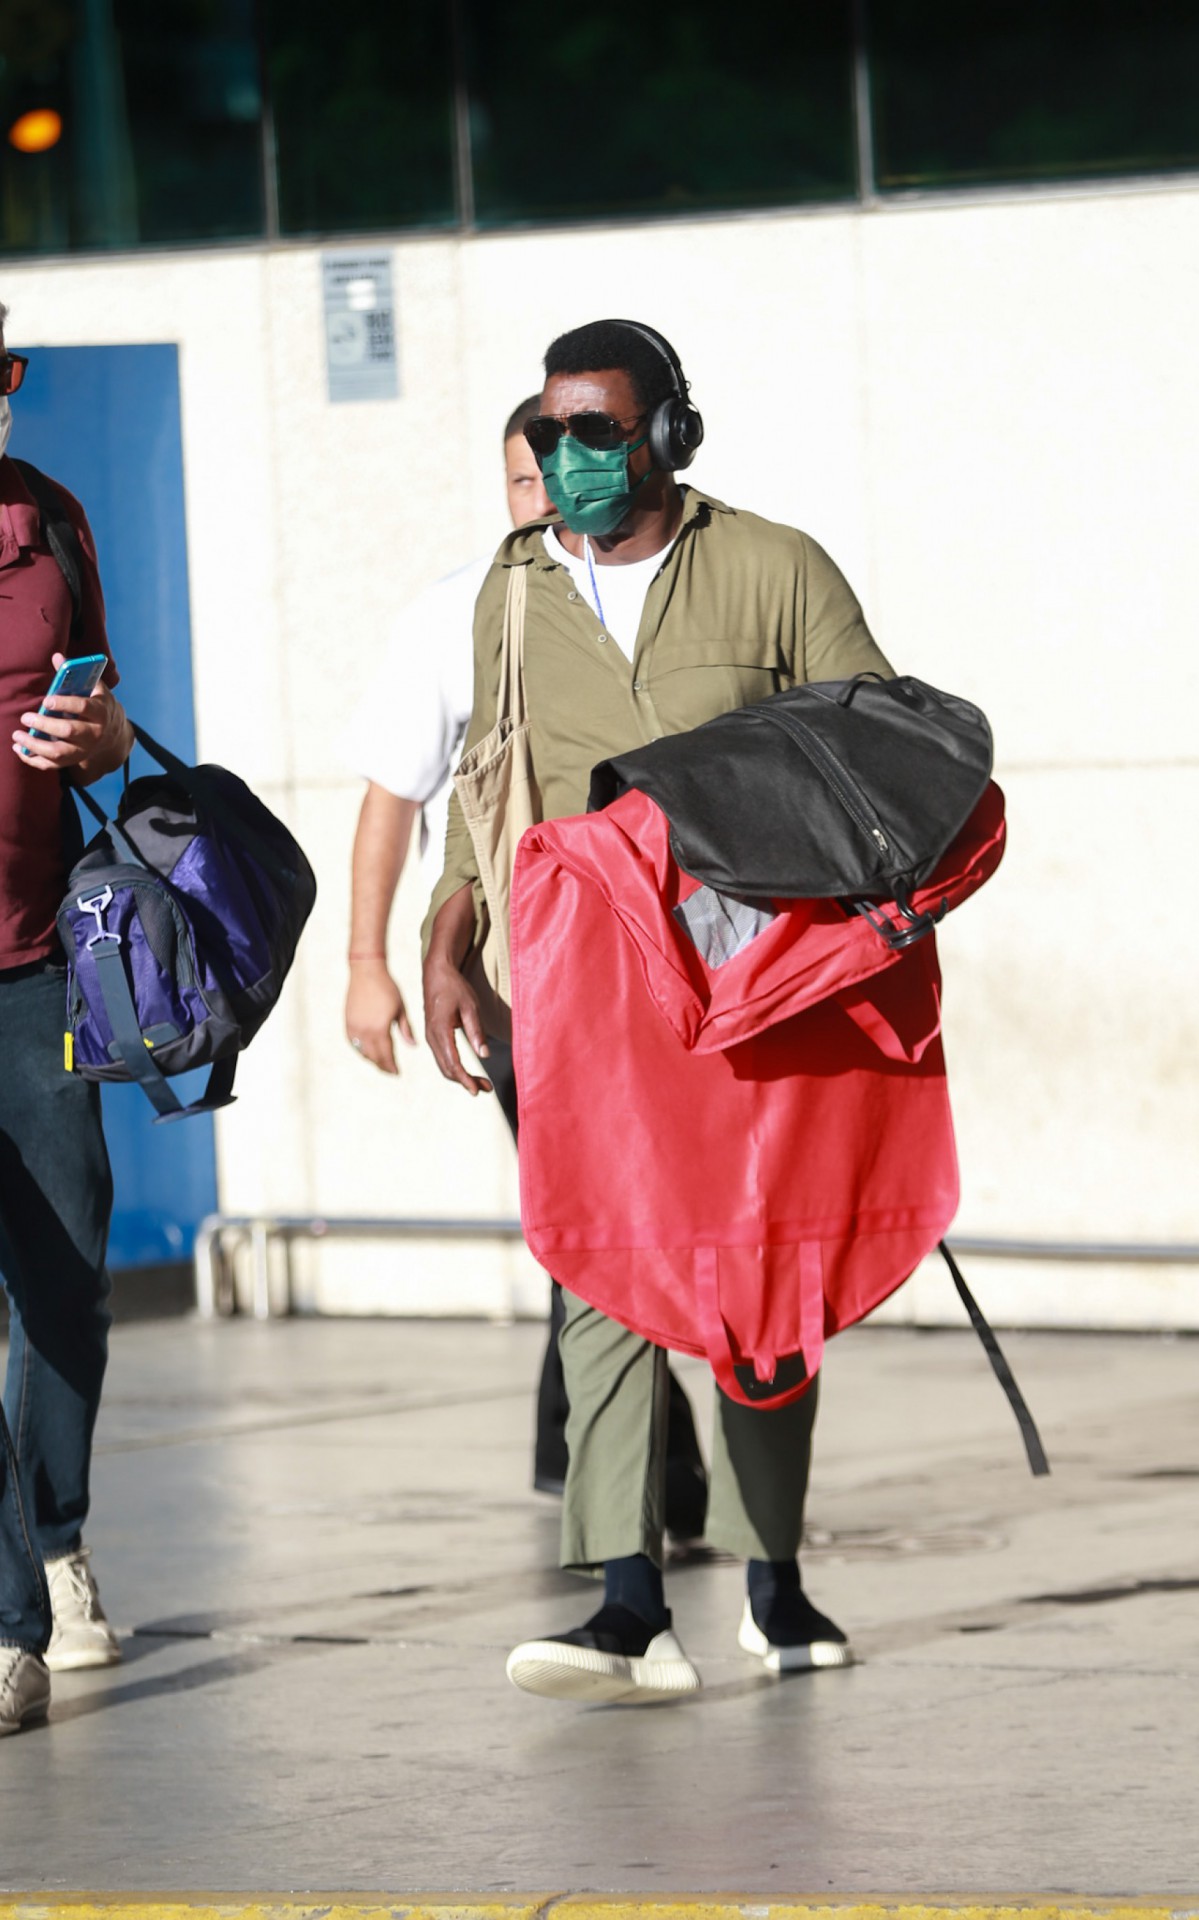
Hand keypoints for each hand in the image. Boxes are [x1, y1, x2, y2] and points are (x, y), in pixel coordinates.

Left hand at [12, 653, 131, 777]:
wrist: (111, 733)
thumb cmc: (97, 704)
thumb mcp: (93, 688)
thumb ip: (74, 674)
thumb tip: (56, 657)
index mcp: (101, 712)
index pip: (84, 707)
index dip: (66, 704)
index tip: (47, 700)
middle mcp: (94, 734)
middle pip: (69, 731)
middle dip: (45, 724)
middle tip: (26, 716)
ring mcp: (83, 751)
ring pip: (58, 753)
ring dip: (35, 745)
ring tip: (17, 735)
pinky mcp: (73, 761)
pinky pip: (51, 765)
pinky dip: (33, 760)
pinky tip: (19, 749)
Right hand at [345, 958, 415, 1074]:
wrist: (366, 971)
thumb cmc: (387, 988)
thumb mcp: (401, 1009)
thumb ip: (406, 1029)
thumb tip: (413, 1046)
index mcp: (380, 1029)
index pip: (386, 1055)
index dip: (392, 1066)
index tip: (397, 1073)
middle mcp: (365, 1031)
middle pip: (373, 1057)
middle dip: (382, 1066)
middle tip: (390, 1071)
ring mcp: (354, 1027)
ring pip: (362, 1052)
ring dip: (372, 1059)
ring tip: (381, 1061)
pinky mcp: (347, 1022)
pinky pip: (353, 1043)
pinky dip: (361, 1050)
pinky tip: (368, 1050)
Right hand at [422, 951, 492, 1095]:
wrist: (435, 973)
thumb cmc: (454, 987)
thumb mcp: (470, 1006)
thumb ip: (476, 1031)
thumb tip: (485, 1054)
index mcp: (440, 1031)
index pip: (453, 1063)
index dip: (466, 1079)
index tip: (478, 1090)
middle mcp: (431, 1037)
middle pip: (447, 1069)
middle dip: (466, 1082)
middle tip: (486, 1088)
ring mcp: (430, 1037)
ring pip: (443, 1065)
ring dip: (460, 1077)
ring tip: (481, 1083)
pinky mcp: (432, 1035)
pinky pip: (442, 1057)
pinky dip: (454, 1068)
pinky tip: (467, 1071)